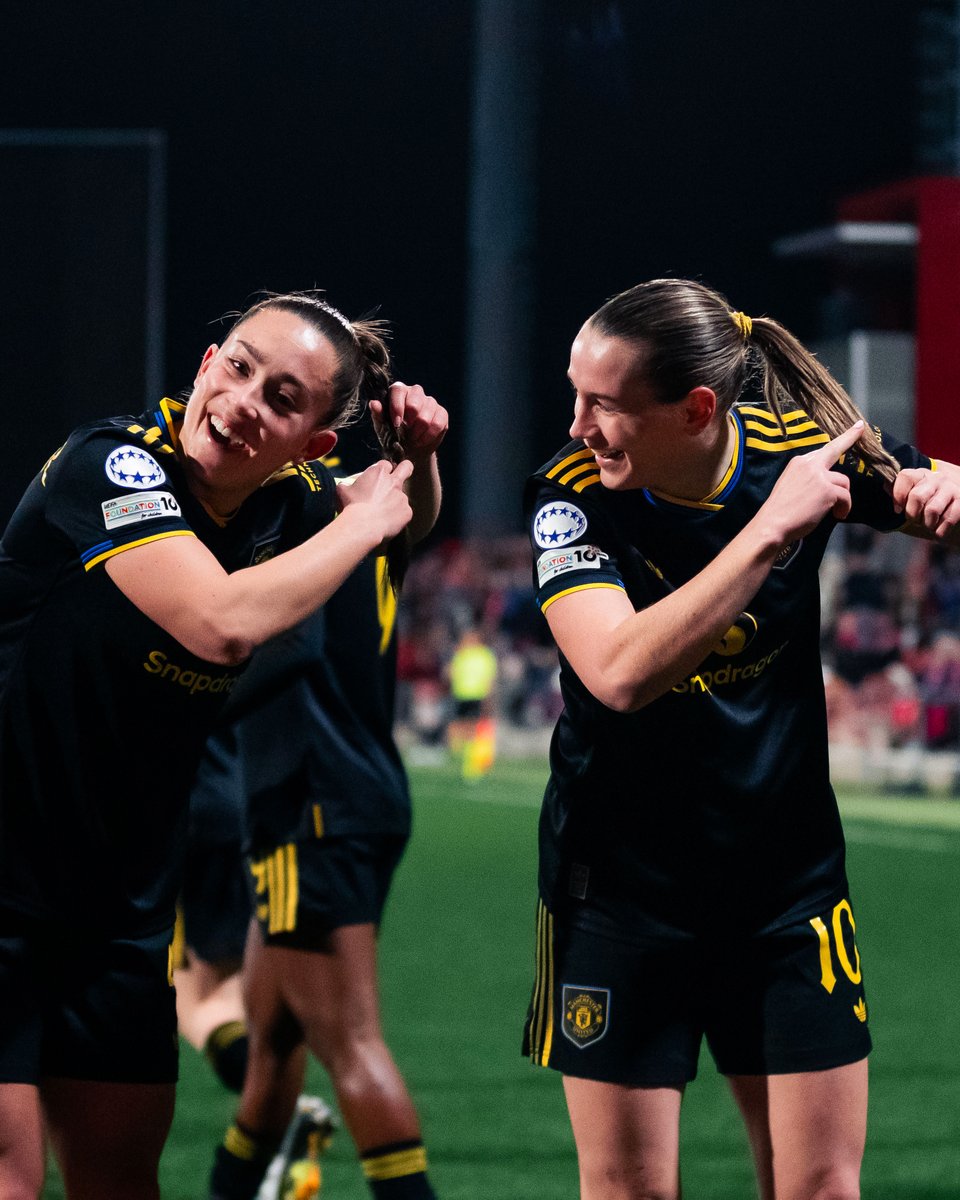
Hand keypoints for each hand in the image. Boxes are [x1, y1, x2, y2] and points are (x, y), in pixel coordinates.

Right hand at [337, 458, 413, 541]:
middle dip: (405, 469)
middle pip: (406, 468)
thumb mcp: (342, 489)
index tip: (377, 479)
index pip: (385, 464)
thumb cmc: (350, 506)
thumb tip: (347, 485)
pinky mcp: (407, 511)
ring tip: (380, 514)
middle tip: (400, 476)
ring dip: (393, 503)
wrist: (362, 526)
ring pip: (401, 497)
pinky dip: (396, 517)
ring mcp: (402, 497)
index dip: (381, 471)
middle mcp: (393, 482)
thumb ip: (349, 483)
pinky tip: (385, 523)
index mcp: (378, 472)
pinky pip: (403, 513)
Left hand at [369, 381, 447, 459]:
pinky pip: (437, 424)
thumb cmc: (393, 435)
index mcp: (399, 391)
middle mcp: (415, 392)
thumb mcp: (382, 427)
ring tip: (412, 439)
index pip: (398, 390)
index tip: (396, 424)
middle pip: (415, 403)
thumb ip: (378, 414)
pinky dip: (428, 436)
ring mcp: (430, 401)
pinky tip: (422, 440)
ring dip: (417, 433)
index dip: (397, 408)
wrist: (411, 449)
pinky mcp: (442, 413)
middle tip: (405, 434)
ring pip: (426, 417)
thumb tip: (374, 403)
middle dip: (409, 424)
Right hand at [759, 422, 863, 543]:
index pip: (821, 450)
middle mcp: (808, 465)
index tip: (853, 427)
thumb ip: (807, 478)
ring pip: (843, 481)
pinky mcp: (827, 490)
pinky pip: (845, 496)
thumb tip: (825, 482)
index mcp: (798, 463)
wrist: (772, 524)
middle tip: (860, 427)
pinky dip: (844, 507)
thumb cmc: (779, 511)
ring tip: (836, 511)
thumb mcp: (790, 485)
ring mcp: (818, 476)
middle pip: (835, 449)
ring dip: (843, 497)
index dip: (838, 440)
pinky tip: (837, 515)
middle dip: (850, 437)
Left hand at [890, 463, 959, 537]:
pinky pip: (948, 519)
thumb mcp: (914, 493)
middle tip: (915, 520)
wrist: (959, 503)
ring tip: (928, 525)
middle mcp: (937, 478)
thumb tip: (885, 485)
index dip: (898, 495)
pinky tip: (939, 531)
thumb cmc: (930, 500)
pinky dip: (940, 531)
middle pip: (917, 496)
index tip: (897, 510)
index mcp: (921, 474)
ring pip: (932, 510)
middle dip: (912, 515)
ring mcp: (951, 489)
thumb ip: (899, 490)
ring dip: (927, 524)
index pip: (905, 477)